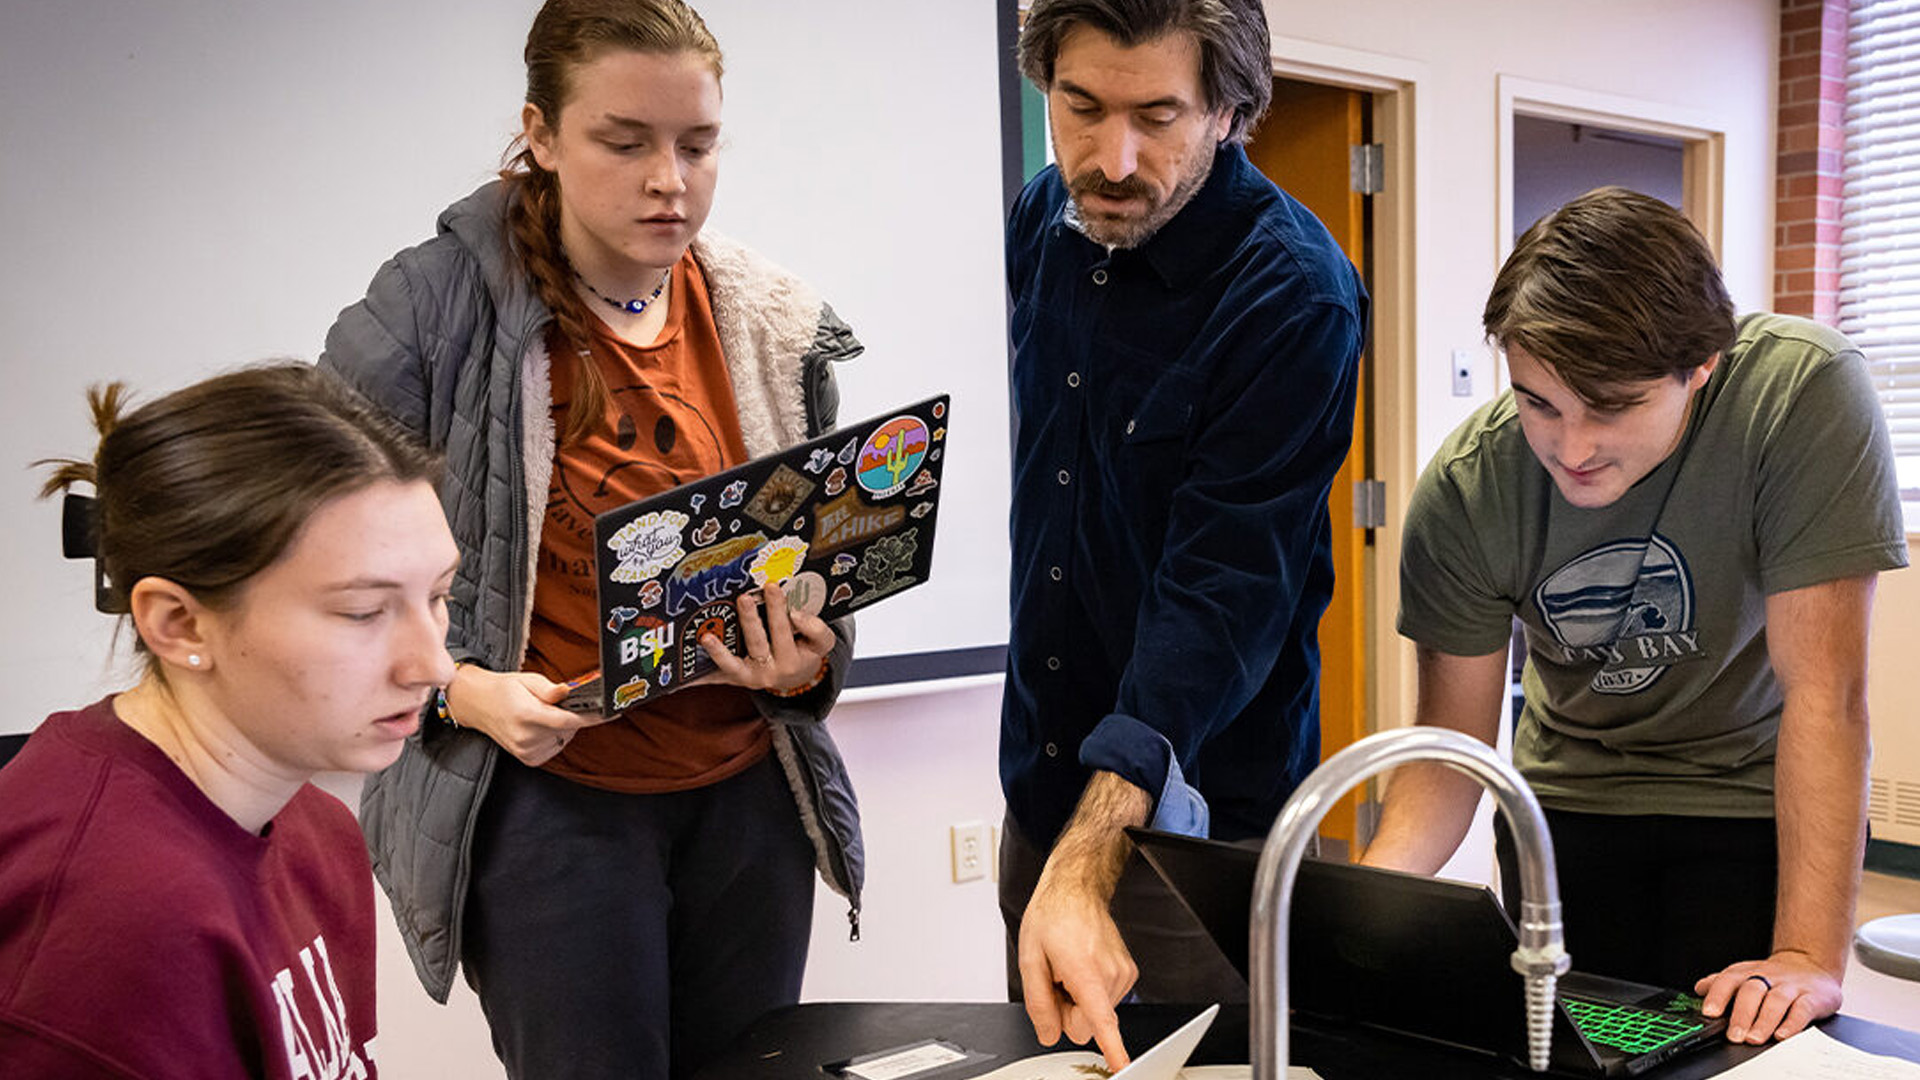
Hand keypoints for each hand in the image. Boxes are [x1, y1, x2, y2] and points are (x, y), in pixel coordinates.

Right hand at [443, 665, 605, 765]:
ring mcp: (525, 750)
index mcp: (527, 715)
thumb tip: (568, 692)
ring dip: (562, 727)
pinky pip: (554, 748)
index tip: (609, 713)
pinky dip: (555, 738)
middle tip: (555, 703)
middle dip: (571, 715)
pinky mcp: (527, 759)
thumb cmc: (504, 689)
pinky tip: (541, 727)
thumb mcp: (527, 679)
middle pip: (568, 729)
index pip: (568, 720)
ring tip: (543, 714)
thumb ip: (550, 689)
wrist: (477, 704)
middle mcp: (525, 737)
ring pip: (563, 739)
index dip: (591, 717)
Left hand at [698, 581, 835, 692]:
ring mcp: (749, 677)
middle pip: (758, 644)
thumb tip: (797, 615)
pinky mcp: (734, 680)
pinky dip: (697, 679)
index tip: (773, 588)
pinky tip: (680, 676)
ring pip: (733, 665)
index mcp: (792, 660)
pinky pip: (715, 678)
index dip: (781, 612)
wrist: (795, 679)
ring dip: (719, 651)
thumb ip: (816, 629)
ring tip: (707, 637)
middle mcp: (770, 672)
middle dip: (751, 620)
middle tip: (744, 598)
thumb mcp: (820, 644)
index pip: (785, 632)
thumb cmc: (804, 652)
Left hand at [1017, 869, 1135, 1071]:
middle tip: (1057, 981)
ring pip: (1097, 1015)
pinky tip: (1081, 967)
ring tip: (1069, 968)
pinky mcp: (1128, 973)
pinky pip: (1106, 1002)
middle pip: (1088, 1025)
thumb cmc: (1052, 917)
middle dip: (1069, 1012)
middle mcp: (1111, 974)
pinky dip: (1091, 991)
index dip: (1112, 1048)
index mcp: (1085, 971)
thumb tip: (1049, 1035)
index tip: (1123, 1067)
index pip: (1102, 1020)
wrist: (1076, 891)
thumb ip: (1038, 1003)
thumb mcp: (1029, 959)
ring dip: (1079, 999)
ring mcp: (1123, 973)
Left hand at [1694, 949, 1843, 1042]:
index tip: (1709, 1013)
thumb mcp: (1745, 975)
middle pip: (1752, 991)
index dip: (1717, 995)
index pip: (1729, 980)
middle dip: (1741, 1015)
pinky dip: (1792, 1023)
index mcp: (1748, 972)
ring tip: (1754, 1038)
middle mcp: (1768, 977)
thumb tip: (1699, 989)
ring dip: (1763, 1021)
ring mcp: (1791, 987)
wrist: (1811, 966)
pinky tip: (1782, 1035)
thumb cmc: (1773, 977)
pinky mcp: (1814, 998)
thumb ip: (1722, 983)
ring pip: (1776, 1001)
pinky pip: (1803, 1009)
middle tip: (1734, 1035)